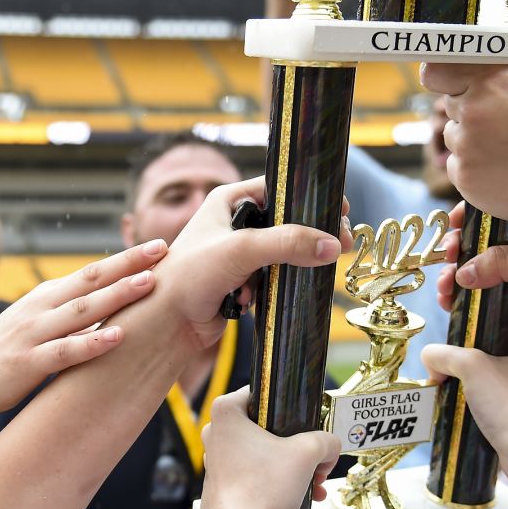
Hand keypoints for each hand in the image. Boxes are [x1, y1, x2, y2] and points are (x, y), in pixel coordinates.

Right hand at [0, 240, 166, 416]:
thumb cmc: (6, 351)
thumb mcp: (38, 321)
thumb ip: (70, 311)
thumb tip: (111, 303)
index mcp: (47, 296)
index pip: (92, 271)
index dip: (126, 258)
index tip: (159, 247)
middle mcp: (41, 308)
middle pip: (91, 280)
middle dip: (128, 264)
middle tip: (162, 249)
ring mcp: (33, 333)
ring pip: (82, 310)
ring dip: (116, 296)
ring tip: (148, 283)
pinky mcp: (27, 363)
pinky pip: (64, 351)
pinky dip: (91, 343)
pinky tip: (117, 336)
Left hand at [154, 176, 350, 348]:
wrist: (167, 321)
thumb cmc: (188, 275)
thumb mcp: (241, 249)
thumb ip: (287, 243)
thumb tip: (331, 245)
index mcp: (229, 199)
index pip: (280, 187)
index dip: (310, 198)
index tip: (339, 210)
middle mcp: (235, 222)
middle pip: (287, 222)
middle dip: (308, 237)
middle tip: (336, 246)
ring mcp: (240, 252)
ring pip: (284, 253)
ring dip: (286, 268)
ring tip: (288, 278)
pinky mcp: (243, 279)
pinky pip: (274, 278)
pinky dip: (272, 288)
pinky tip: (256, 298)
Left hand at [198, 387, 340, 508]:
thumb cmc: (259, 489)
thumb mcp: (307, 454)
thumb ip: (326, 441)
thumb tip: (330, 446)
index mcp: (227, 411)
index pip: (267, 394)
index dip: (293, 409)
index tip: (308, 423)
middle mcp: (217, 431)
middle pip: (269, 427)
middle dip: (298, 447)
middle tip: (316, 461)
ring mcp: (216, 457)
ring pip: (265, 452)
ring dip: (292, 466)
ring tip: (314, 483)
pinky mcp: (222, 480)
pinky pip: (256, 471)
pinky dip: (277, 480)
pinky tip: (300, 494)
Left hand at [420, 4, 507, 227]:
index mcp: (492, 79)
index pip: (436, 69)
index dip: (446, 71)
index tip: (462, 77)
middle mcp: (472, 114)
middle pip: (449, 102)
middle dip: (470, 102)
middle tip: (503, 110)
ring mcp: (466, 150)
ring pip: (455, 135)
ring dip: (473, 134)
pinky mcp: (466, 181)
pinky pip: (458, 166)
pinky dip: (476, 165)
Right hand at [420, 348, 507, 488]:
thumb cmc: (506, 404)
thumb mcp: (470, 364)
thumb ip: (444, 355)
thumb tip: (430, 362)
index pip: (489, 339)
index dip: (465, 343)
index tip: (449, 358)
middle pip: (481, 366)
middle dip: (459, 374)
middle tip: (444, 381)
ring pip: (482, 392)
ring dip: (463, 398)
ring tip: (449, 403)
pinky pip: (486, 415)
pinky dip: (471, 417)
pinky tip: (460, 421)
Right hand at [435, 205, 507, 380]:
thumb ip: (505, 261)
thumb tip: (464, 272)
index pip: (502, 214)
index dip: (476, 215)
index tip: (456, 220)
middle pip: (478, 241)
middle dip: (457, 245)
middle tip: (448, 253)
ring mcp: (507, 282)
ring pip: (469, 269)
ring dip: (450, 273)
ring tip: (446, 284)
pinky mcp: (496, 307)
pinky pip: (467, 297)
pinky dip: (453, 297)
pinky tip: (447, 299)